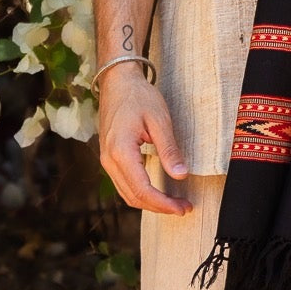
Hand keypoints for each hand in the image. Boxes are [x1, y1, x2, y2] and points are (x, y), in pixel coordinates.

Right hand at [98, 65, 192, 215]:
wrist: (117, 81)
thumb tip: (181, 175)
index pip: (142, 189)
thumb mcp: (159, 120)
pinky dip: (141, 193)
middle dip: (159, 207)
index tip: (183, 207)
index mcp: (121, 151)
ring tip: (174, 203)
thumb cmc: (138, 96)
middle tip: (184, 208)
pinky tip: (157, 191)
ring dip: (150, 203)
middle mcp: (109, 160)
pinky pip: (124, 184)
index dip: (163, 203)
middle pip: (133, 196)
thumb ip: (169, 149)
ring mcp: (107, 160)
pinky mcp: (109, 157)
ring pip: (127, 193)